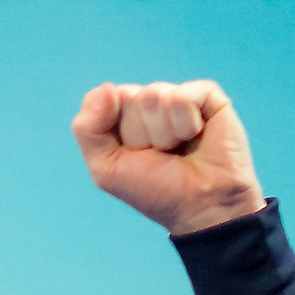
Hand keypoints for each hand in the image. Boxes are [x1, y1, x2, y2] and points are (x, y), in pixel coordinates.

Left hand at [72, 80, 264, 236]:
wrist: (201, 206)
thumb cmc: (155, 189)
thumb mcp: (105, 167)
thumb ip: (87, 127)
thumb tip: (106, 88)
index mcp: (121, 113)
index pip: (102, 99)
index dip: (113, 131)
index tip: (132, 154)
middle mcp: (149, 101)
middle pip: (127, 97)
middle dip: (140, 134)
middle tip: (159, 155)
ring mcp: (177, 96)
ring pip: (153, 97)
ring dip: (164, 134)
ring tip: (178, 150)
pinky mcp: (206, 96)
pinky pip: (181, 97)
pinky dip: (186, 125)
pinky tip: (196, 136)